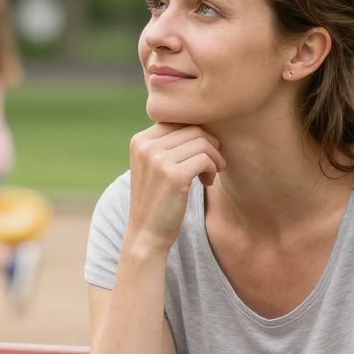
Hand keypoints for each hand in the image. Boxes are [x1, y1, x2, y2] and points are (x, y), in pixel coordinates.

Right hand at [126, 123, 225, 254]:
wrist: (146, 234)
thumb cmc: (157, 200)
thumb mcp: (154, 166)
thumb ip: (168, 143)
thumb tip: (201, 118)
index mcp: (139, 140)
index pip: (178, 120)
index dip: (196, 134)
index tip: (200, 154)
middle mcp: (145, 146)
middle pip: (193, 128)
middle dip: (210, 145)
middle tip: (211, 166)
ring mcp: (157, 160)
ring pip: (202, 142)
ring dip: (214, 158)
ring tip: (210, 174)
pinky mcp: (173, 175)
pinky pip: (206, 159)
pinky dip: (212, 169)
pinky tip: (207, 182)